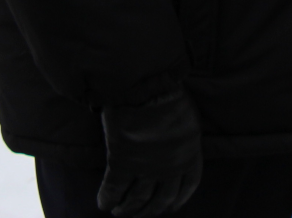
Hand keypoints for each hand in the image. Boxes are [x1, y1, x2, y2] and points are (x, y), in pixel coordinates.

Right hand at [97, 88, 201, 217]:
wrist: (147, 86)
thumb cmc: (167, 93)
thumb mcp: (185, 117)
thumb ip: (180, 136)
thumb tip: (172, 141)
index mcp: (189, 155)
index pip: (187, 187)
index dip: (177, 200)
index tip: (169, 206)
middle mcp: (170, 168)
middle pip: (161, 199)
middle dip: (149, 210)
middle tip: (138, 213)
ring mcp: (146, 168)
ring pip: (137, 199)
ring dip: (128, 209)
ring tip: (119, 212)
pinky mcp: (123, 162)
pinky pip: (114, 188)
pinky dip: (107, 198)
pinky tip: (102, 203)